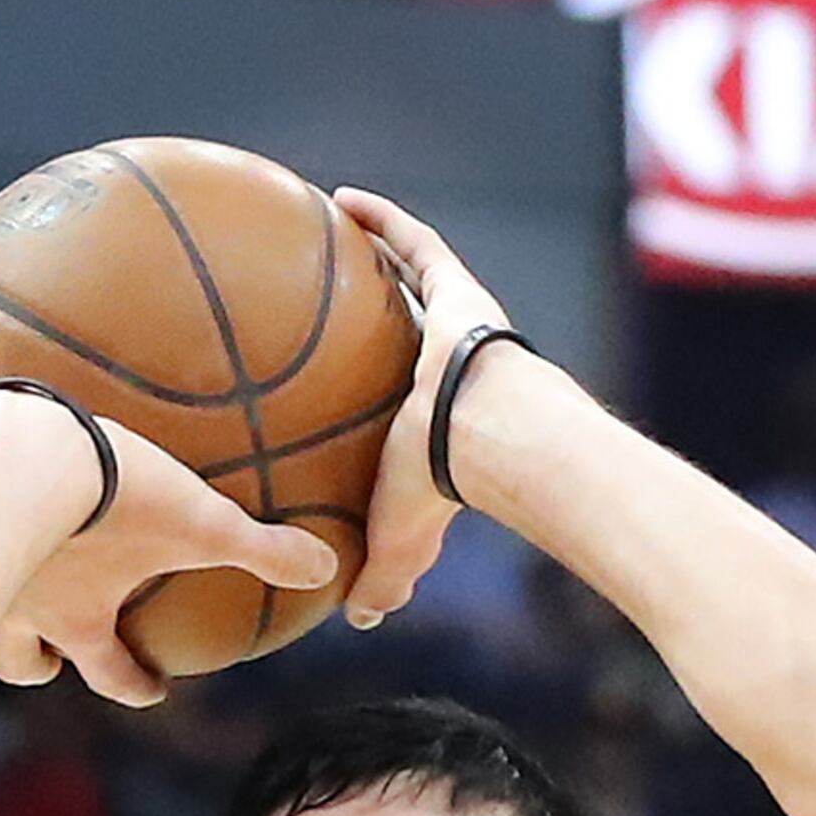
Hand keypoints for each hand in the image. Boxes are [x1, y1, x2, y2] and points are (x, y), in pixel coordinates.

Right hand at [0, 392, 336, 706]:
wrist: (26, 456)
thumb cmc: (119, 497)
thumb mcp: (203, 523)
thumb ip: (264, 549)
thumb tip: (332, 571)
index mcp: (82, 619)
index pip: (110, 674)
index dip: (135, 686)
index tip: (151, 689)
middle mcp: (21, 609)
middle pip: (20, 664)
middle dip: (34, 665)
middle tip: (50, 655)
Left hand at [329, 185, 522, 622]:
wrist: (492, 442)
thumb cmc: (449, 492)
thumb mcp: (404, 541)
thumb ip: (385, 575)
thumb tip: (361, 616)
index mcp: (431, 424)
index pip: (399, 405)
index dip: (374, 392)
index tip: (337, 383)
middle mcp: (445, 371)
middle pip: (405, 334)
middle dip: (375, 316)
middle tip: (329, 302)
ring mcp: (456, 327)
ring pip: (412, 282)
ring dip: (375, 257)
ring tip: (324, 235)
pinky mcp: (459, 291)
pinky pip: (415, 244)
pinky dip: (381, 220)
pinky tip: (339, 199)